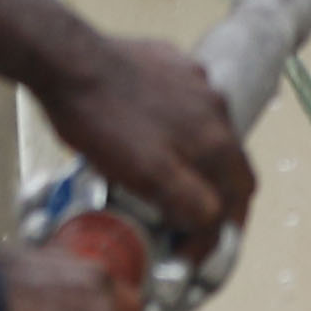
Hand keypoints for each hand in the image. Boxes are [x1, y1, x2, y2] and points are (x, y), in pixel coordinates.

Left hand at [0, 0, 254, 245]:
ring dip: (192, 159)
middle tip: (183, 219)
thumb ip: (190, 203)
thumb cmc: (101, 121)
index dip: (223, 228)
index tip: (193, 248)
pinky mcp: (170, 62)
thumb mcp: (146, 178)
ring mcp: (194, 79)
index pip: (241, 193)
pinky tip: (143, 133)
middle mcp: (215, 105)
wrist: (68, 61)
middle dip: (212, 194)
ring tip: (160, 176)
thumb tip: (212, 222)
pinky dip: (172, 126)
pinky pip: (183, 102)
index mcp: (216, 137)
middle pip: (228, 162)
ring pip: (205, 131)